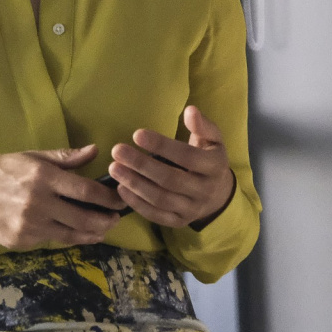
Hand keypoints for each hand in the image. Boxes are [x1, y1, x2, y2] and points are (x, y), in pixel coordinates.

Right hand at [0, 144, 127, 249]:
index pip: (86, 191)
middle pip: (84, 218)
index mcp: (42, 178)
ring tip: (102, 229)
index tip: (120, 199)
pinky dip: (66, 236)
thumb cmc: (2, 170)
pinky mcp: (22, 241)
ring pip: (71, 234)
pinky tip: (74, 232)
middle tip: (116, 218)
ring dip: (92, 233)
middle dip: (106, 220)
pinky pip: (52, 240)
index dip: (108, 198)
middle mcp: (38, 203)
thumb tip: (95, 151)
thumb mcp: (32, 157)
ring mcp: (30, 225)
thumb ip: (65, 158)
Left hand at [109, 105, 236, 228]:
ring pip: (160, 199)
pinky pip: (156, 215)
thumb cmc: (208, 158)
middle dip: (141, 165)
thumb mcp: (213, 140)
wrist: (217, 195)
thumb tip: (190, 110)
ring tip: (113, 168)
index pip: (187, 157)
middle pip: (170, 179)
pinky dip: (136, 203)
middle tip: (117, 150)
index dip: (162, 146)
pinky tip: (121, 188)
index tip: (137, 134)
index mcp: (215, 166)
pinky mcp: (179, 222)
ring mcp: (192, 209)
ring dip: (134, 184)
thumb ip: (203, 125)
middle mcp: (205, 190)